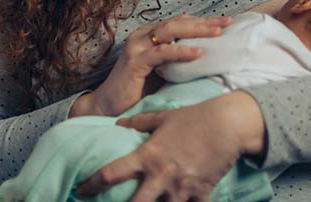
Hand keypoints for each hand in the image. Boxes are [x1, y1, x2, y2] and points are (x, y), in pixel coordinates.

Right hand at [72, 14, 231, 116]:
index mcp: (150, 34)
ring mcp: (138, 46)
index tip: (226, 21)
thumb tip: (209, 56)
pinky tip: (197, 53)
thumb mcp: (163, 70)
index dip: (203, 20)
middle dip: (205, 21)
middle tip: (227, 22)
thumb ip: (178, 60)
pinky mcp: (135, 61)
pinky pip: (162, 52)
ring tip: (217, 32)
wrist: (108, 106)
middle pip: (179, 22)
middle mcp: (143, 35)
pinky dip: (181, 51)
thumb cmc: (138, 90)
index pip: (181, 21)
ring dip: (196, 31)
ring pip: (171, 31)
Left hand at [75, 92, 265, 200]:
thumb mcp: (164, 116)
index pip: (111, 173)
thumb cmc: (194, 117)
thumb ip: (139, 122)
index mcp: (148, 155)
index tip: (81, 191)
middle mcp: (161, 175)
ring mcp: (181, 188)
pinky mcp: (200, 194)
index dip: (92, 185)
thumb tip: (119, 124)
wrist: (228, 123)